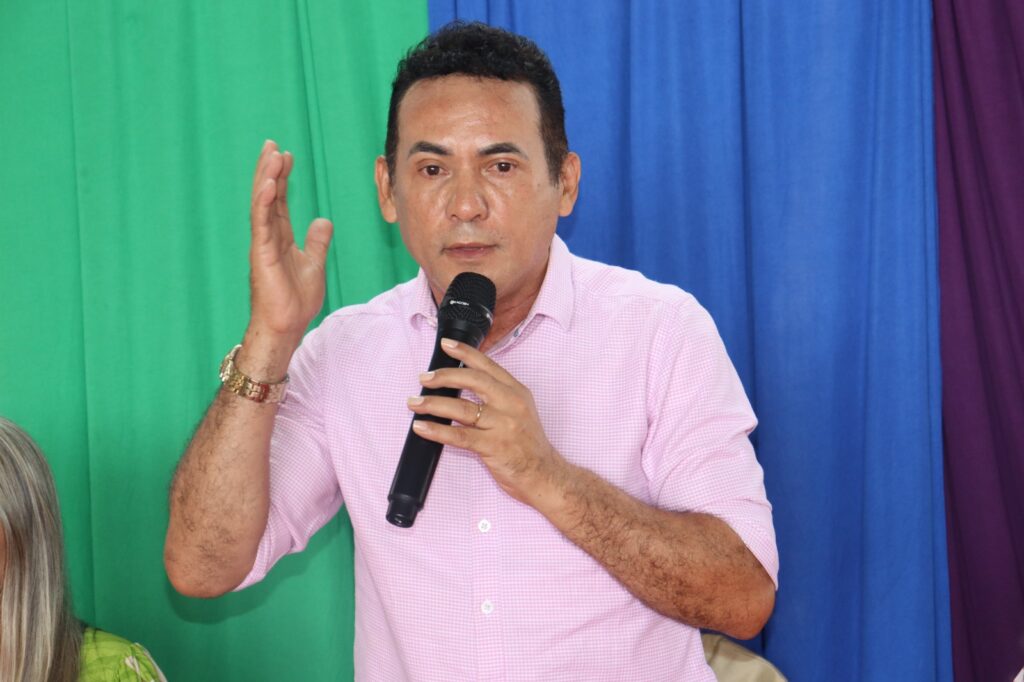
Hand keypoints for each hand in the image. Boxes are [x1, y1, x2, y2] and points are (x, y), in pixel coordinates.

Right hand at [247, 140, 333, 352]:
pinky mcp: (261, 253)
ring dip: (265, 178)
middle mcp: (268, 237)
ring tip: (270, 154)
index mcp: (279, 237)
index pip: (279, 201)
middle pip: (267, 196)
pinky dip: (263, 201)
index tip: (287, 156)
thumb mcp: (314, 263)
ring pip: (261, 204)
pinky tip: (267, 183)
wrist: (286, 326)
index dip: (282, 178)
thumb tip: (323, 221)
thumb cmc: (295, 301)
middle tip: (272, 145)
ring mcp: (262, 244)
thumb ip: (316, 241)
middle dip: (269, 170)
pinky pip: (261, 222)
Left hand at [406, 338, 568, 506]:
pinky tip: (422, 427)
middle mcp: (511, 404)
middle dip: (444, 376)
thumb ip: (497, 396)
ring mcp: (503, 425)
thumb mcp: (520, 411)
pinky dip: (437, 430)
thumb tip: (461, 383)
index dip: (465, 353)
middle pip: (473, 380)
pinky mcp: (494, 446)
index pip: (488, 366)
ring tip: (415, 403)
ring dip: (433, 404)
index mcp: (517, 391)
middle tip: (424, 378)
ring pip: (462, 408)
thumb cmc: (527, 444)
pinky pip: (459, 435)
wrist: (544, 474)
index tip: (446, 345)